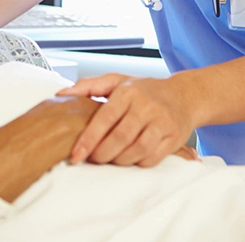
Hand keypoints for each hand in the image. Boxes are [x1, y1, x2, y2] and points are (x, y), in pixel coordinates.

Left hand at [56, 73, 197, 166]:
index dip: (88, 140)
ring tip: (110, 158)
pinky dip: (137, 163)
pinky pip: (152, 158)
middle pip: (119, 138)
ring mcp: (161, 122)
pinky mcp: (174, 137)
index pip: (104, 119)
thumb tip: (61, 94)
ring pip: (136, 150)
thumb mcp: (117, 81)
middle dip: (102, 154)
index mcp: (128, 92)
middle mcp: (146, 106)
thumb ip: (88, 86)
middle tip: (93, 159)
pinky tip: (130, 158)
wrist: (183, 95)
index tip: (76, 155)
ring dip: (119, 160)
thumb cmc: (144, 90)